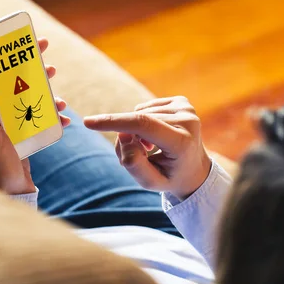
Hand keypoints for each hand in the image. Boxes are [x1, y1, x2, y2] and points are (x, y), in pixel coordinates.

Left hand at [0, 38, 69, 194]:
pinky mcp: (27, 140)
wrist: (7, 193)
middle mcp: (0, 116)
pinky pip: (43, 123)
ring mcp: (14, 128)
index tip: (29, 45)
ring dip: (49, 97)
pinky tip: (66, 121)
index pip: (0, 75)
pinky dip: (56, 120)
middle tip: (51, 63)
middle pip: (20, 86)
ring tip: (61, 99)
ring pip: (35, 103)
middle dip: (35, 73)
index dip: (14, 58)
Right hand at [84, 96, 210, 199]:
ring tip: (151, 148)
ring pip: (140, 114)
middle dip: (127, 138)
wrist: (195, 169)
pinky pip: (146, 108)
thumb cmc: (170, 177)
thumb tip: (123, 135)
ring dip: (136, 131)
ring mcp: (187, 108)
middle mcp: (188, 121)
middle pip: (138, 122)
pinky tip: (157, 136)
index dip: (114, 122)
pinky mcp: (182, 102)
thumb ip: (133, 163)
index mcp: (182, 142)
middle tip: (140, 155)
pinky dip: (144, 122)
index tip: (89, 122)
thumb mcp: (150, 182)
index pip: (142, 125)